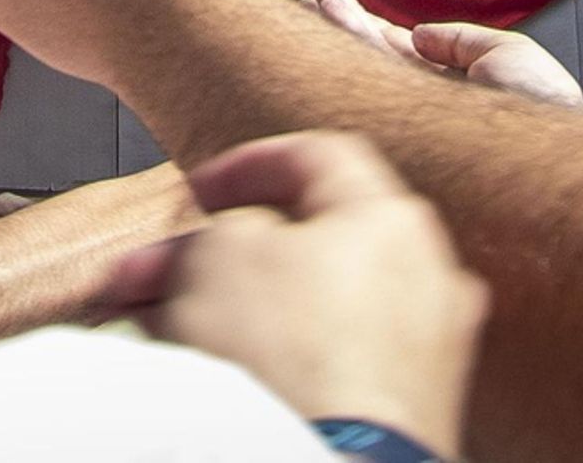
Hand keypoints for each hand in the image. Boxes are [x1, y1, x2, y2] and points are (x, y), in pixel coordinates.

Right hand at [105, 131, 486, 455]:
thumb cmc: (288, 356)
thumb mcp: (218, 255)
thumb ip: (212, 233)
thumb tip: (210, 253)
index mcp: (394, 218)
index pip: (313, 159)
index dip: (242, 168)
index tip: (194, 195)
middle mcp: (426, 281)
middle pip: (301, 250)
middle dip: (216, 262)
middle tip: (157, 278)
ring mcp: (423, 360)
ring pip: (305, 318)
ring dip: (231, 318)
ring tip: (160, 337)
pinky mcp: (404, 423)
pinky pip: (324, 376)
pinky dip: (271, 371)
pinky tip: (210, 385)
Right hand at [305, 0, 582, 109]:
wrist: (552, 151)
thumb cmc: (544, 110)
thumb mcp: (507, 54)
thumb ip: (459, 39)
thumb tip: (420, 34)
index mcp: (444, 91)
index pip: (396, 53)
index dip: (370, 25)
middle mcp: (421, 101)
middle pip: (370, 55)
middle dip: (341, 22)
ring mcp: (408, 110)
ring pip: (362, 60)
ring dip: (335, 23)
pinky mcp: (401, 113)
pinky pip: (367, 67)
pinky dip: (345, 33)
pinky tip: (326, 8)